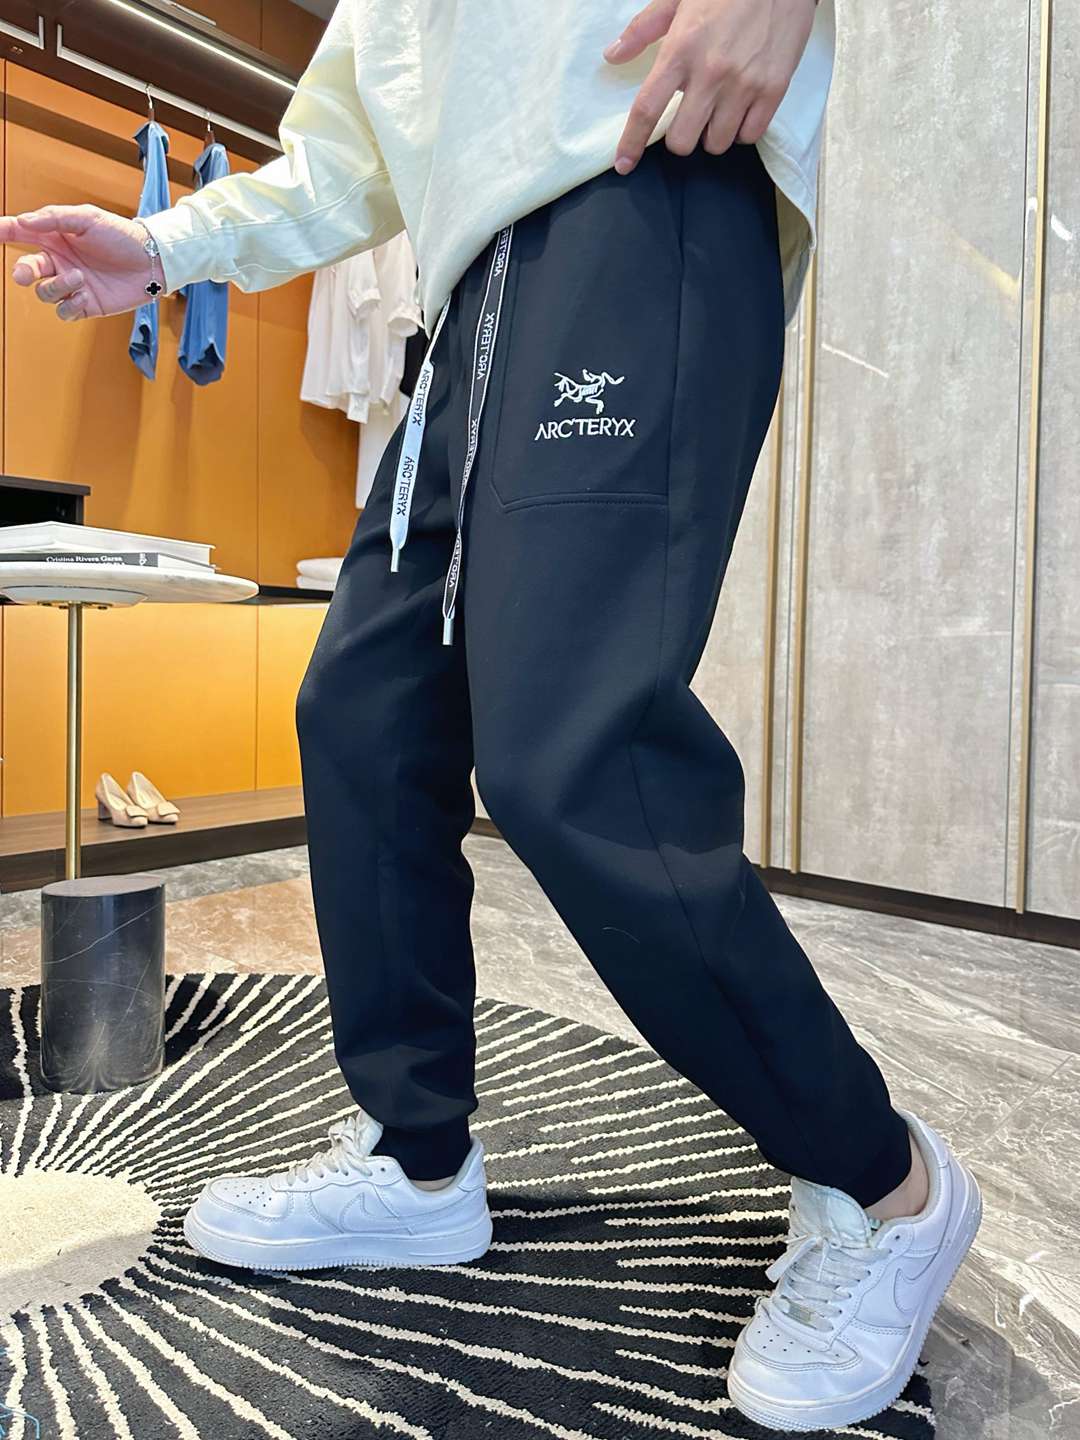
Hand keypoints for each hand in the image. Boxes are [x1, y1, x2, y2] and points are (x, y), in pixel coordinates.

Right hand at [0, 204, 154, 319]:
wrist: (152, 261)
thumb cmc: (121, 236)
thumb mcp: (87, 218)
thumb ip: (54, 218)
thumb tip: (23, 221)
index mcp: (55, 237)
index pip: (20, 233)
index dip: (4, 232)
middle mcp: (60, 261)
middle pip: (27, 270)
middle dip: (23, 272)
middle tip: (28, 273)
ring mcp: (72, 285)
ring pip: (45, 293)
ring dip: (57, 287)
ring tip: (79, 277)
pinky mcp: (86, 305)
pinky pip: (65, 311)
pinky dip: (70, 305)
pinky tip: (84, 295)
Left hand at [604, 0, 817, 173]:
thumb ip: (643, 29)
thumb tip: (613, 56)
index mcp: (681, 50)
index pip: (648, 109)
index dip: (632, 143)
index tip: (625, 164)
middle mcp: (710, 72)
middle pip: (682, 141)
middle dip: (681, 137)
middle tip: (689, 116)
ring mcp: (744, 84)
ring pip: (716, 143)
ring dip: (712, 134)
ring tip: (718, 109)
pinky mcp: (774, 89)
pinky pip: (749, 136)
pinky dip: (741, 130)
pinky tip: (740, 109)